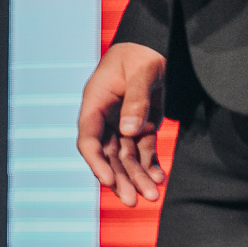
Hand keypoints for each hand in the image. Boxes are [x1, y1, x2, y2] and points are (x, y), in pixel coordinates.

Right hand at [78, 42, 167, 206]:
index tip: (108, 181)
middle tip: (132, 201)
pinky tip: (159, 179)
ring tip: (152, 196)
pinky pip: (143, 151)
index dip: (95, 162)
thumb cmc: (143, 53)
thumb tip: (128, 131)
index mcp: (96, 102)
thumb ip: (135, 100)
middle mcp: (105, 117)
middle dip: (119, 179)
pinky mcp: (140, 126)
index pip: (88, 138)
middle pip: (108, 155)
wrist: (156, 45)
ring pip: (126, 158)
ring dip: (137, 177)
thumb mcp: (141, 72)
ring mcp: (122, 123)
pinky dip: (150, 166)